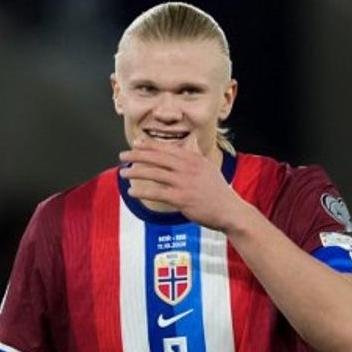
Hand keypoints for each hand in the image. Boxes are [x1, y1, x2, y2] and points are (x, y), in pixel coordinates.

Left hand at [119, 137, 242, 230]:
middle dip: (137, 155)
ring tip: (123, 173)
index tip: (135, 144)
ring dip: (136, 172)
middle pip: (156, 158)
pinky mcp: (181, 199)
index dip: (148, 145)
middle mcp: (187, 167)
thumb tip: (192, 141)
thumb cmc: (217, 191)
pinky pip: (156, 193)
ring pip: (154, 174)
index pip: (166, 148)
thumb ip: (196, 154)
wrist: (229, 211)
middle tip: (122, 156)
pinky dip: (142, 192)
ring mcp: (184, 183)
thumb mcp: (208, 167)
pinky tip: (131, 192)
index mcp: (193, 158)